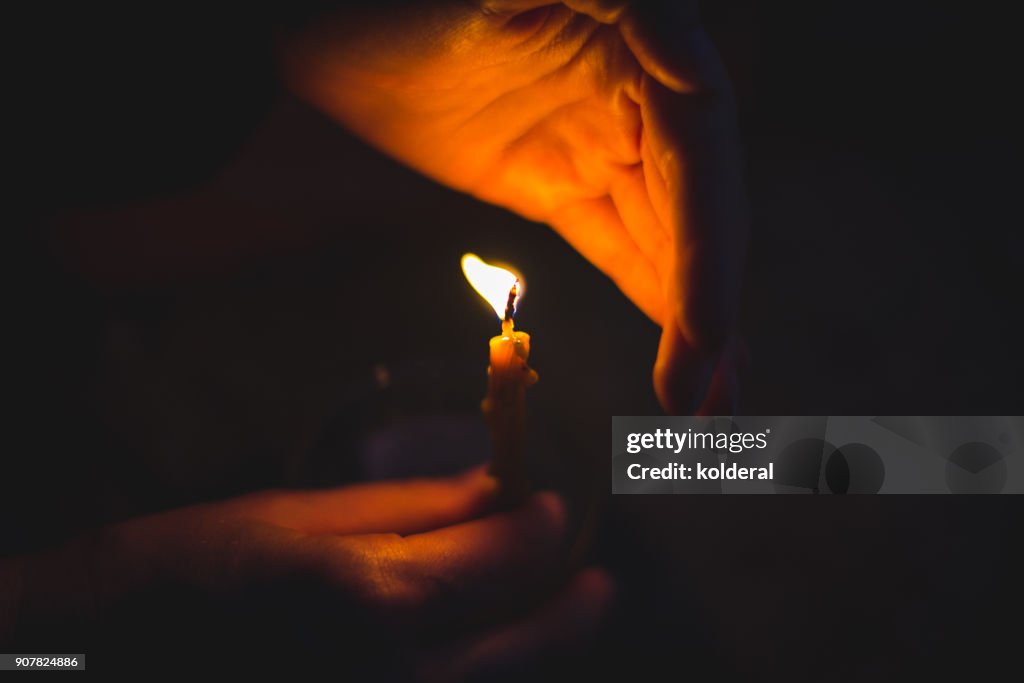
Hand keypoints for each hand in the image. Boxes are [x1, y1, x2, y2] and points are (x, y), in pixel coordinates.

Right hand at [7, 468, 611, 678]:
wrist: (115, 647)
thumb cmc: (202, 562)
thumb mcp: (306, 514)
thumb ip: (414, 506)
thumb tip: (497, 486)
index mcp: (375, 598)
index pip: (500, 559)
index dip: (538, 524)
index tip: (553, 503)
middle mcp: (396, 674)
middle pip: (520, 643)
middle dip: (567, 609)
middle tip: (600, 583)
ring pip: (493, 679)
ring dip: (534, 646)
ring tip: (560, 612)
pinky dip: (483, 670)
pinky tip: (491, 647)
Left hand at [281, 0, 747, 413]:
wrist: (324, 36)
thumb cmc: (400, 4)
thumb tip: (694, 58)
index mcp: (637, 41)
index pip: (701, 155)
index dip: (713, 245)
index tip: (705, 332)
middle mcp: (635, 95)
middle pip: (697, 209)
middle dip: (713, 306)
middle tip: (716, 402)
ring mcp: (596, 142)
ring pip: (666, 238)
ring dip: (694, 320)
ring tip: (709, 405)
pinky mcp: (558, 180)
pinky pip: (619, 244)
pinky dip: (653, 298)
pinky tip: (680, 352)